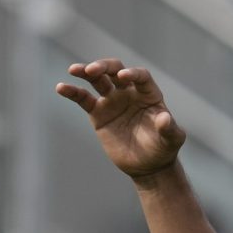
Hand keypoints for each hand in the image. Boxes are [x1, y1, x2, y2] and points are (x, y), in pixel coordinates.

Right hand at [54, 60, 185, 179]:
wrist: (147, 165)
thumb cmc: (163, 149)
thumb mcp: (171, 140)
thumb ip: (169, 128)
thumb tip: (165, 118)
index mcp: (148, 94)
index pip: (140, 76)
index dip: (132, 74)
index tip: (123, 77)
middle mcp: (129, 92)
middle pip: (115, 70)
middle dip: (104, 66)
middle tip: (92, 69)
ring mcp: (112, 101)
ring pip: (97, 80)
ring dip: (85, 71)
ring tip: (74, 70)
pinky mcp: (98, 113)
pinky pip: (83, 98)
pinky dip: (72, 92)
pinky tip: (61, 88)